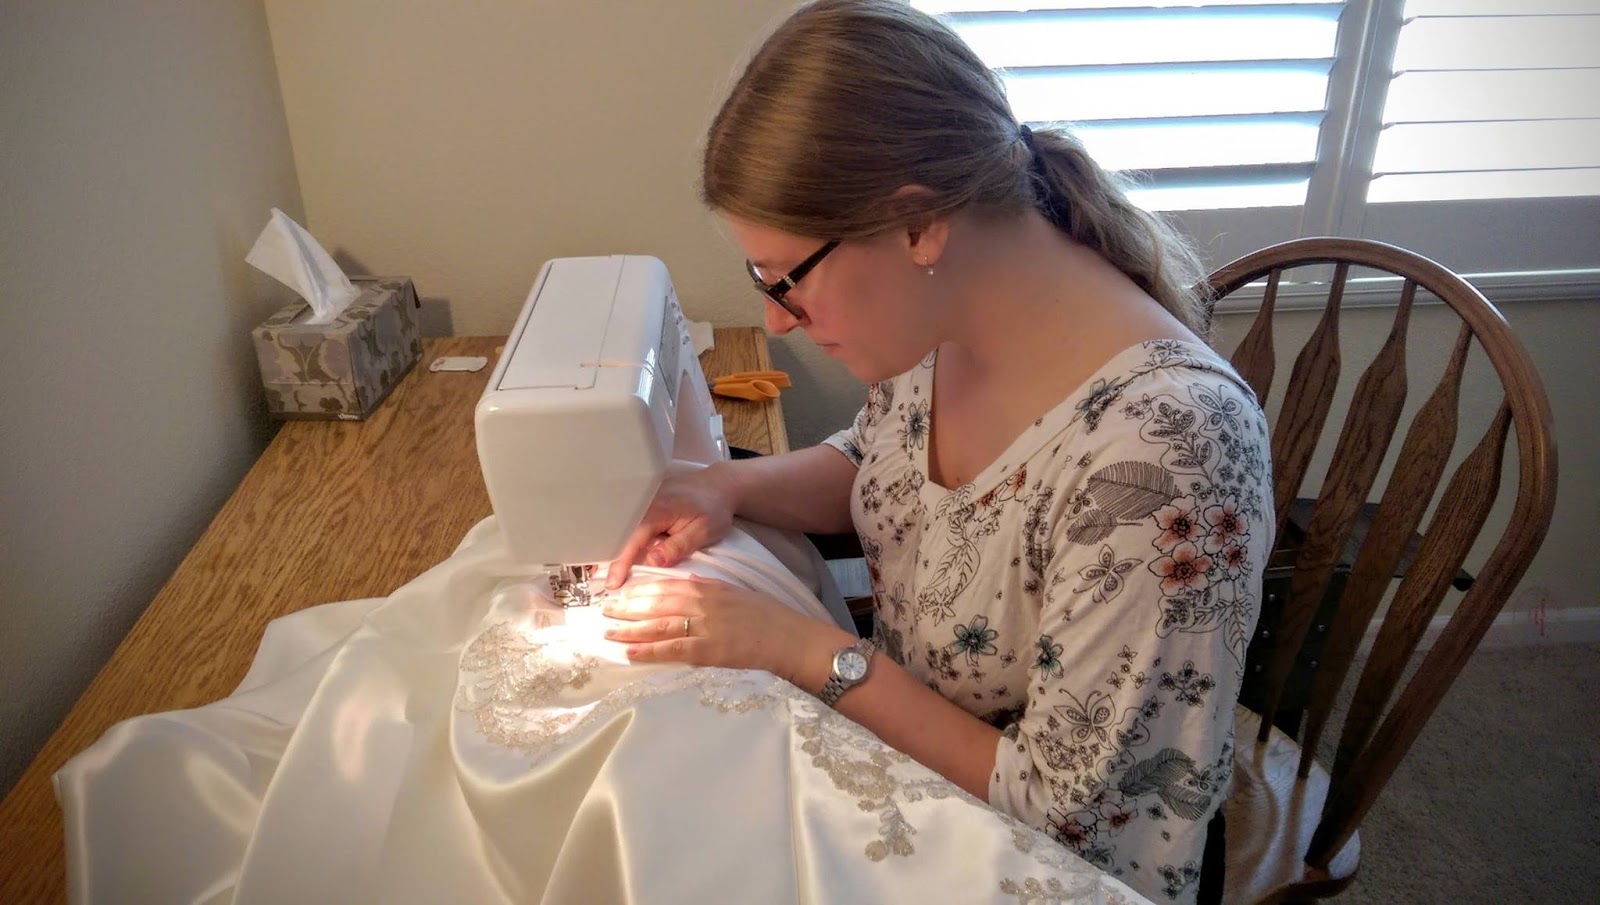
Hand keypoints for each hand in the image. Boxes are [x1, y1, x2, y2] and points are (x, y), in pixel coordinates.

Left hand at [600, 577, 851, 684]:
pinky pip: (671, 649)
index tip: (619, 592)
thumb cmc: (766, 617)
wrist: (790, 638)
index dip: (638, 590)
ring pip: (658, 625)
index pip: (664, 586)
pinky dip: (648, 650)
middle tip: (603, 610)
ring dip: (629, 628)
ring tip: (607, 631)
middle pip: (655, 603)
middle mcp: (701, 603)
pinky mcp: (708, 650)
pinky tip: (629, 652)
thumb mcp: (735, 592)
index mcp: (707, 587)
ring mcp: (704, 626)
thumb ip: (708, 586)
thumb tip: (686, 579)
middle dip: (626, 607)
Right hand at [606, 463, 737, 588]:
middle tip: (602, 582)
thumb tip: (653, 561)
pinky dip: (623, 538)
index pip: (633, 539)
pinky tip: (618, 553)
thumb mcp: (703, 531)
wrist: (718, 487)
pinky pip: (630, 522)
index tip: (613, 583)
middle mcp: (645, 502)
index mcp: (658, 509)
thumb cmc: (713, 510)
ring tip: (604, 572)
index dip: (621, 562)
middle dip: (610, 557)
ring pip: (623, 528)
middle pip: (621, 533)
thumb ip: (678, 546)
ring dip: (614, 549)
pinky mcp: (644, 502)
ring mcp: (643, 501)